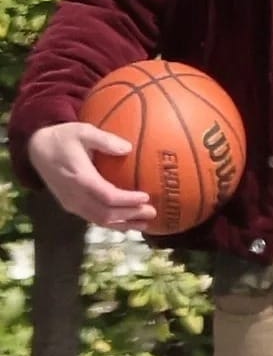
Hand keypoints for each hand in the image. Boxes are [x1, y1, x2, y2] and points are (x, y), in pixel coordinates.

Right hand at [28, 122, 156, 230]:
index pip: (107, 196)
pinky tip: (127, 224)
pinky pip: (93, 218)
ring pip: (99, 220)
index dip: (127, 200)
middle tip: (152, 212)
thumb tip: (128, 148)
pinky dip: (112, 223)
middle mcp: (74, 195)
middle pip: (105, 213)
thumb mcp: (83, 131)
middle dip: (130, 215)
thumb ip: (105, 140)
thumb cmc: (63, 137)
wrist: (36, 149)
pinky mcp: (71, 205)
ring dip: (123, 224)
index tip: (146, 198)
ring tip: (145, 223)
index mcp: (79, 178)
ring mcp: (71, 203)